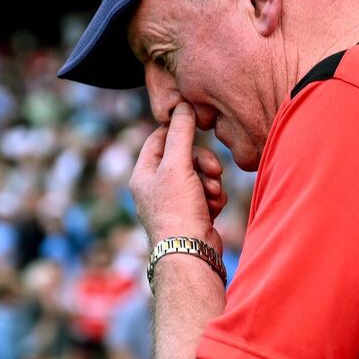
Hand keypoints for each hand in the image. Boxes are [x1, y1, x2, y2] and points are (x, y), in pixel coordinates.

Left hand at [130, 103, 223, 253]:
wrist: (191, 253)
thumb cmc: (177, 210)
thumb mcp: (177, 165)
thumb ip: (180, 133)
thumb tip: (182, 105)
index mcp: (143, 174)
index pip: (158, 138)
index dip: (177, 130)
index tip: (195, 125)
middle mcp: (156, 187)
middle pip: (183, 156)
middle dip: (203, 161)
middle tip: (214, 170)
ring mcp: (174, 201)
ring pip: (199, 175)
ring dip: (211, 181)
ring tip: (213, 195)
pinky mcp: (192, 213)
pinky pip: (207, 193)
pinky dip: (214, 197)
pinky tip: (214, 208)